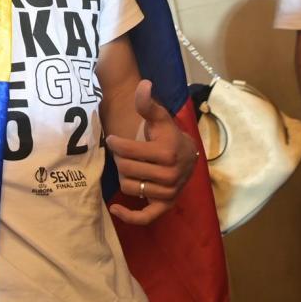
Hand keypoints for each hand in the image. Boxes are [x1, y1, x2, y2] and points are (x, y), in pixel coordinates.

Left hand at [105, 80, 197, 224]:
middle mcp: (170, 175)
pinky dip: (129, 215)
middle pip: (125, 170)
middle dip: (120, 160)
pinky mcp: (165, 206)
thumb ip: (148, 103)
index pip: (127, 151)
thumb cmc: (168, 134)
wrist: (187, 155)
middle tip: (122, 154)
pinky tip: (115, 208)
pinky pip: (145, 217)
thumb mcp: (159, 118)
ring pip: (129, 188)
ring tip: (128, 167)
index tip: (114, 140)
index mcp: (167, 152)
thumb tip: (143, 84)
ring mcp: (168, 192)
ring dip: (124, 177)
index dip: (116, 144)